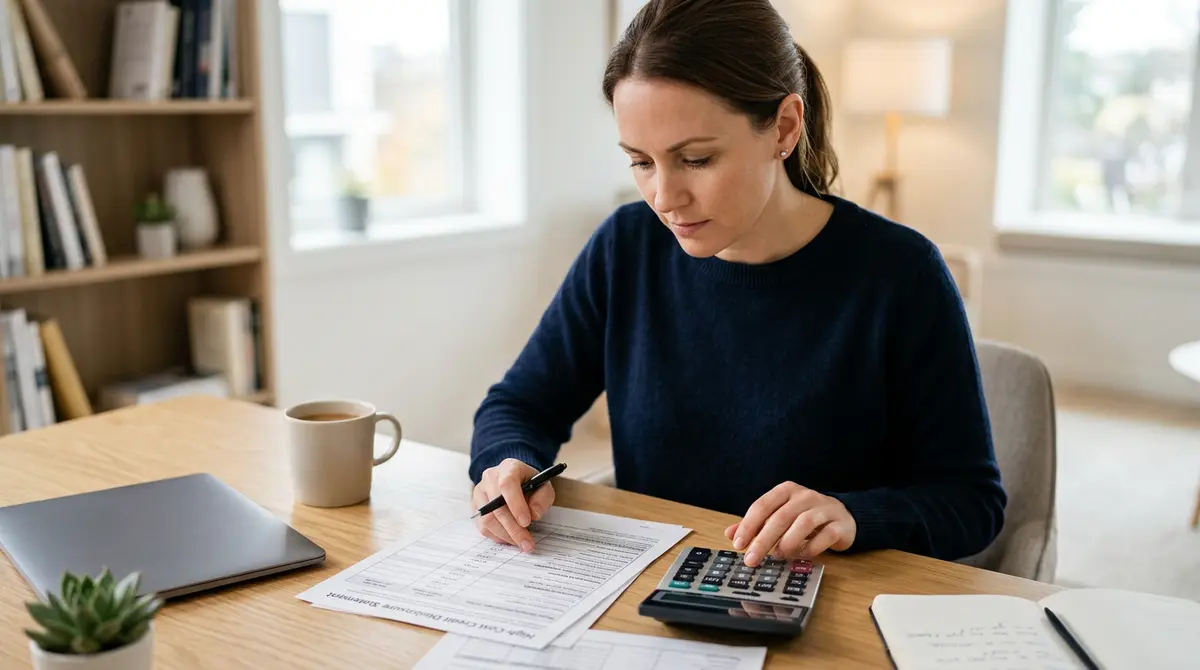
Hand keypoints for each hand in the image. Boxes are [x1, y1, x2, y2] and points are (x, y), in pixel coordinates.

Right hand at [472, 458, 555, 552]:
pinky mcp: (476, 507)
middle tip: (527, 543)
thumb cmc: (531, 484)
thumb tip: (534, 513)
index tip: (526, 522)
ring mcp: (480, 492)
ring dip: (506, 535)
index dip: (515, 504)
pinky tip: (511, 538)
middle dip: (513, 528)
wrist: (517, 481)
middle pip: (496, 506)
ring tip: (521, 543)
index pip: (507, 484)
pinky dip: (498, 536)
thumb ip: (543, 498)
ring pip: (487, 519)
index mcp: (509, 467)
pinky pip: (483, 526)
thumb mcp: (544, 486)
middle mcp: (490, 478)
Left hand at [724, 482, 855, 566]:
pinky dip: (810, 548)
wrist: (842, 517)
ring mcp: (825, 509)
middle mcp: (805, 496)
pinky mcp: (840, 524)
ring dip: (787, 543)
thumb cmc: (804, 516)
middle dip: (763, 540)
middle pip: (780, 517)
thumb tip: (730, 534)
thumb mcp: (779, 515)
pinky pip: (825, 537)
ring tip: (778, 555)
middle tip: (751, 559)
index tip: (738, 544)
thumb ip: (756, 524)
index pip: (763, 505)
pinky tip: (801, 555)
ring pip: (803, 524)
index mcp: (786, 490)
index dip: (749, 525)